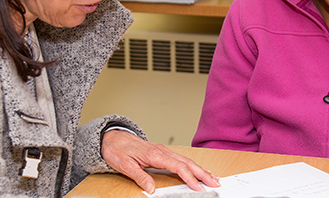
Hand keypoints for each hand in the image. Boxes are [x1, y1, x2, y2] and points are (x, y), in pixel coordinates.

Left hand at [101, 130, 219, 193]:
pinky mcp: (163, 153)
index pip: (178, 166)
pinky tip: (199, 171)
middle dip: (203, 173)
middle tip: (216, 183)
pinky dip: (193, 166)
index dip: (190, 178)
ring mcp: (164, 151)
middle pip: (188, 163)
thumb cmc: (118, 150)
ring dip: (201, 169)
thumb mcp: (125, 166)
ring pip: (187, 160)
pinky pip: (182, 159)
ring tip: (213, 178)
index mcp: (155, 154)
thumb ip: (139, 177)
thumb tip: (151, 189)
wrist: (113, 138)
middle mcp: (162, 151)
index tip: (198, 187)